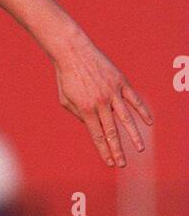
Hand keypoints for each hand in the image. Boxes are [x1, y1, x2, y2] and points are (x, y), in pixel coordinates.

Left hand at [54, 36, 152, 167]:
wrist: (73, 51)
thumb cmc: (66, 77)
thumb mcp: (65, 100)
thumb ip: (79, 115)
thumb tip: (93, 126)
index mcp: (86, 109)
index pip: (97, 136)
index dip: (104, 151)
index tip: (110, 162)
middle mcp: (101, 103)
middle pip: (112, 132)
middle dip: (117, 150)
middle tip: (122, 164)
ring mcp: (112, 92)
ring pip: (126, 118)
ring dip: (134, 135)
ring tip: (139, 149)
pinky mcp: (120, 82)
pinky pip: (134, 99)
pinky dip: (142, 111)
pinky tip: (149, 122)